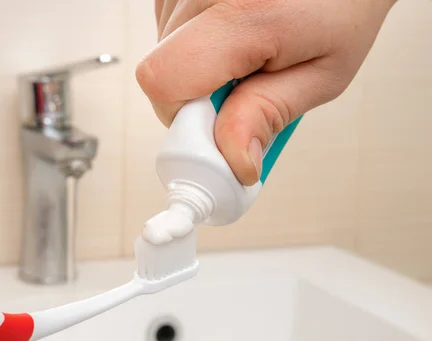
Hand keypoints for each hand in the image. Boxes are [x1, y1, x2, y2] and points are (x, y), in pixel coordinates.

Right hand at [136, 0, 396, 184]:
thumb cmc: (342, 5)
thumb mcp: (323, 71)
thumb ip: (270, 114)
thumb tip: (233, 159)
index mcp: (245, 13)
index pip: (164, 80)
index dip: (181, 120)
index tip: (213, 134)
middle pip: (163, 73)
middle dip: (199, 97)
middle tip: (245, 86)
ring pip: (164, 54)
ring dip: (198, 68)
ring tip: (243, 49)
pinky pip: (167, 32)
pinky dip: (193, 43)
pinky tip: (229, 32)